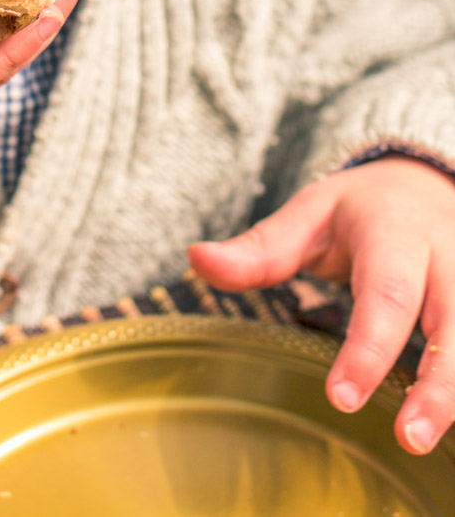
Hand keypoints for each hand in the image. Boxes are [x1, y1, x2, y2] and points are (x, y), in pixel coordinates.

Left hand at [188, 158, 454, 453]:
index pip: (386, 294)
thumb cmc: (357, 211)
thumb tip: (195, 259)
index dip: (368, 348)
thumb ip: (260, 248)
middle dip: (437, 384)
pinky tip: (448, 422)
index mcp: (394, 234)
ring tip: (424, 440)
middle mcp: (444, 259)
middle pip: (452, 323)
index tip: (342, 396)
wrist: (419, 184)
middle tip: (409, 436)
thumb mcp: (307, 214)